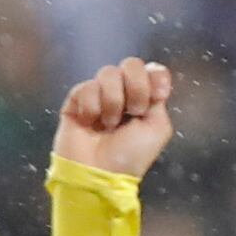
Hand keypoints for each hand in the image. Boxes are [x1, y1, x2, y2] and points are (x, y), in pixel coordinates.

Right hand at [53, 58, 174, 177]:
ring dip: (113, 101)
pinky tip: (90, 124)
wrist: (99, 172)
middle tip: (133, 112)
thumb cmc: (130, 157)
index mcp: (145, 99)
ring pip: (108, 73)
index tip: (159, 94)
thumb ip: (159, 99)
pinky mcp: (76, 100)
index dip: (156, 76)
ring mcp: (99, 95)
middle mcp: (123, 93)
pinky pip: (86, 86)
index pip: (152, 70)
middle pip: (131, 64)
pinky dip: (91, 107)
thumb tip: (152, 79)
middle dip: (136, 88)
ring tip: (108, 125)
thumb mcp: (158, 128)